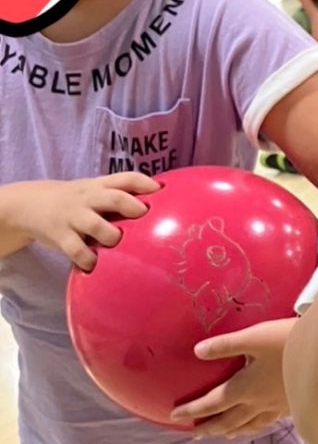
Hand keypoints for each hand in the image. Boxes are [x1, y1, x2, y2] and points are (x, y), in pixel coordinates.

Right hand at [1, 173, 157, 270]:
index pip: (127, 178)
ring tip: (117, 242)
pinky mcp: (59, 235)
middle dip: (132, 206)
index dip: (145, 183)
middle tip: (144, 216)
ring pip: (95, 224)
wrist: (29, 205)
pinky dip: (87, 258)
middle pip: (114, 197)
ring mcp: (73, 216)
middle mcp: (89, 198)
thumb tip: (160, 209)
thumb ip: (121, 196)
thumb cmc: (78, 202)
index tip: (162, 190)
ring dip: (111, 235)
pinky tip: (94, 265)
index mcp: (101, 185)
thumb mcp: (96, 191)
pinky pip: (75, 249)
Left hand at [170, 319, 293, 438]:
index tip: (174, 416)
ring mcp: (278, 406)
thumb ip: (226, 345)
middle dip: (210, 427)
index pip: (213, 403)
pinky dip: (257, 425)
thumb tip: (196, 351)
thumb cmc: (289, 343)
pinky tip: (262, 421)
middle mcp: (258, 403)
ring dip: (234, 430)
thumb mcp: (254, 336)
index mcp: (245, 388)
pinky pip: (269, 421)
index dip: (192, 409)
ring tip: (226, 435)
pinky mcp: (294, 404)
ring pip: (250, 425)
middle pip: (229, 420)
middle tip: (195, 434)